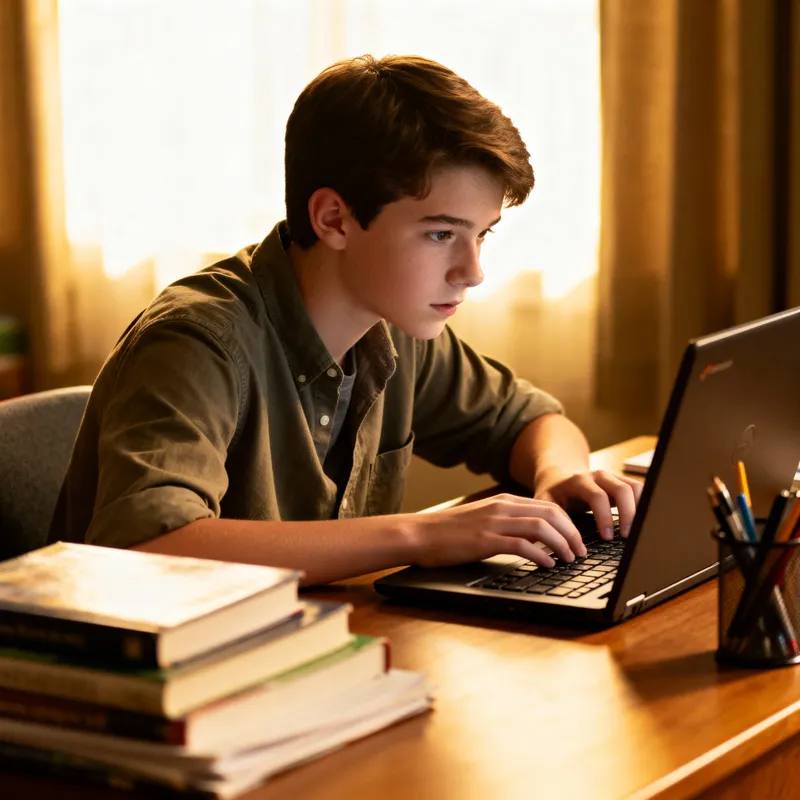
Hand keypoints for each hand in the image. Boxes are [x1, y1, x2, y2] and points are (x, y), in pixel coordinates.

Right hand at [409, 493, 587, 568]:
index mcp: (504, 501)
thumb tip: (533, 538)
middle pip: (552, 514)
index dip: (569, 524)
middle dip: (573, 534)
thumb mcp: (483, 520)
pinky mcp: (485, 540)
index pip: (548, 506)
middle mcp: (502, 507)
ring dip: (562, 544)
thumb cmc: (448, 532)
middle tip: (581, 552)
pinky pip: (522, 545)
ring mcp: (494, 522)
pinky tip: (547, 566)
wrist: (419, 534)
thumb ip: (506, 523)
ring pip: (542, 528)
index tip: (578, 541)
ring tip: (570, 560)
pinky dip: (540, 556)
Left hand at [533, 467, 643, 539]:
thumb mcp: (545, 503)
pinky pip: (639, 489)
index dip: (605, 517)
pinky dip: (644, 504)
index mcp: (579, 481)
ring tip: (637, 531)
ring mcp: (612, 477)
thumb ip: (552, 520)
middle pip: (622, 490)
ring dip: (640, 509)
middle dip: (628, 514)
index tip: (607, 537)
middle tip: (627, 537)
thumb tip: (566, 545)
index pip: (597, 496)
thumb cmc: (553, 493)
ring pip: (635, 487)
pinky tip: (641, 522)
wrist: (559, 475)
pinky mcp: (621, 481)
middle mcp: (598, 476)